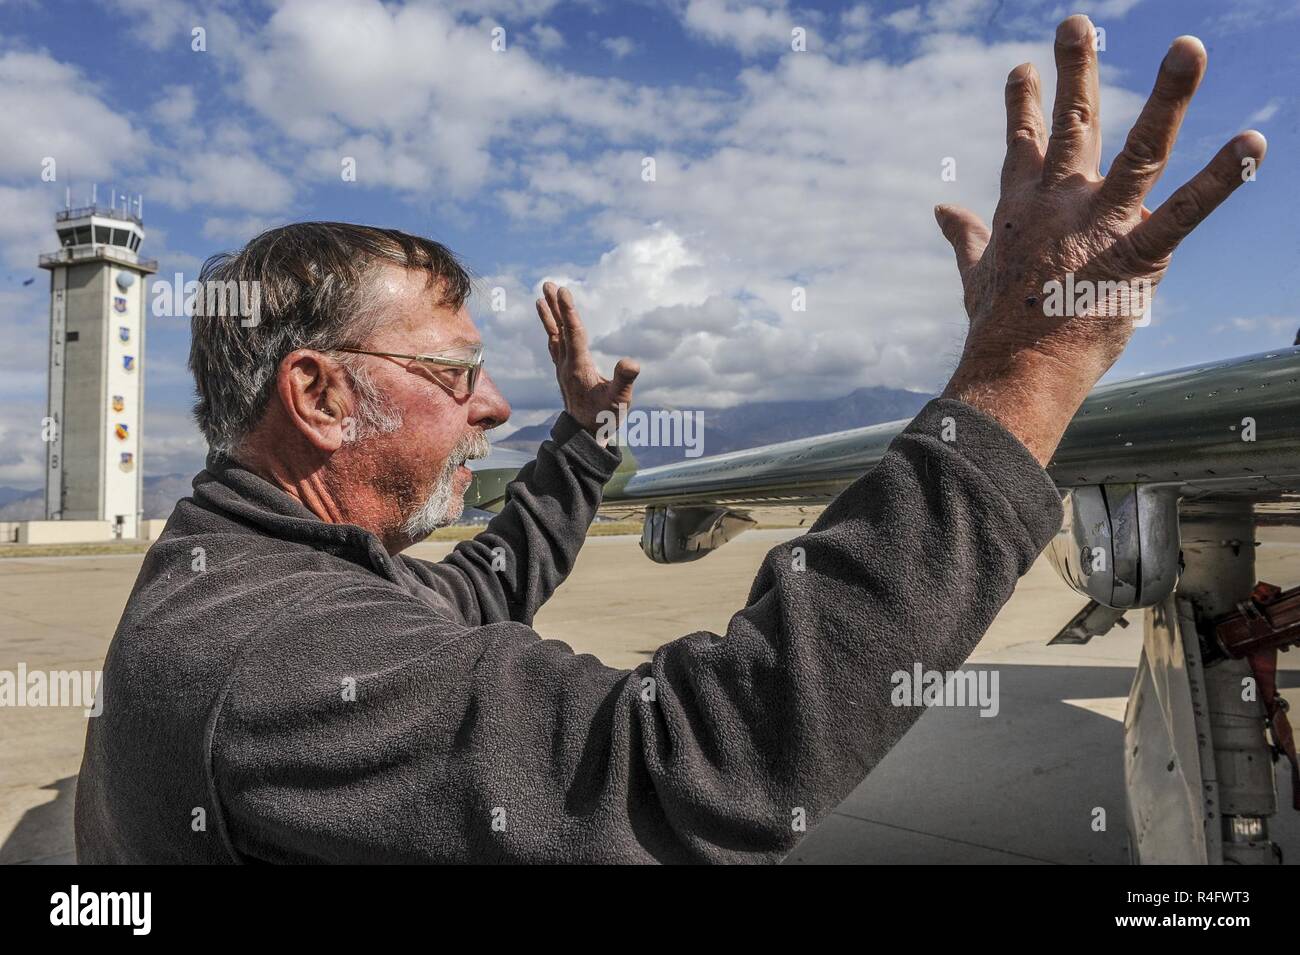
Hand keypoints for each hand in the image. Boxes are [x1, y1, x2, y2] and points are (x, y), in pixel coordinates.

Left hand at [535, 281, 639, 443]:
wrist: (586, 435)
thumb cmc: (605, 417)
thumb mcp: (620, 400)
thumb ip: (624, 380)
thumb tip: (631, 362)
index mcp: (579, 367)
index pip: (573, 333)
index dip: (568, 311)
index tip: (562, 291)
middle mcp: (567, 365)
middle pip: (560, 329)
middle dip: (554, 306)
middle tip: (547, 283)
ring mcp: (563, 368)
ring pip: (555, 336)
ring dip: (549, 315)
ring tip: (542, 296)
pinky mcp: (565, 372)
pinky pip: (556, 345)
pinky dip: (552, 330)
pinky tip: (551, 325)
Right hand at [937, 14, 1265, 464]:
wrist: (1013, 374)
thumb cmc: (997, 332)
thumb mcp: (974, 276)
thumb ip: (963, 237)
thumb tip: (940, 208)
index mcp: (1020, 212)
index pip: (1023, 146)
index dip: (1024, 105)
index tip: (1022, 69)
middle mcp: (1058, 207)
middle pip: (1073, 128)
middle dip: (1074, 72)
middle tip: (1075, 23)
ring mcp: (1096, 227)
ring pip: (1138, 152)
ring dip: (1167, 98)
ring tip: (1188, 47)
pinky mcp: (1133, 257)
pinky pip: (1182, 214)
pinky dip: (1219, 181)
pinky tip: (1251, 143)